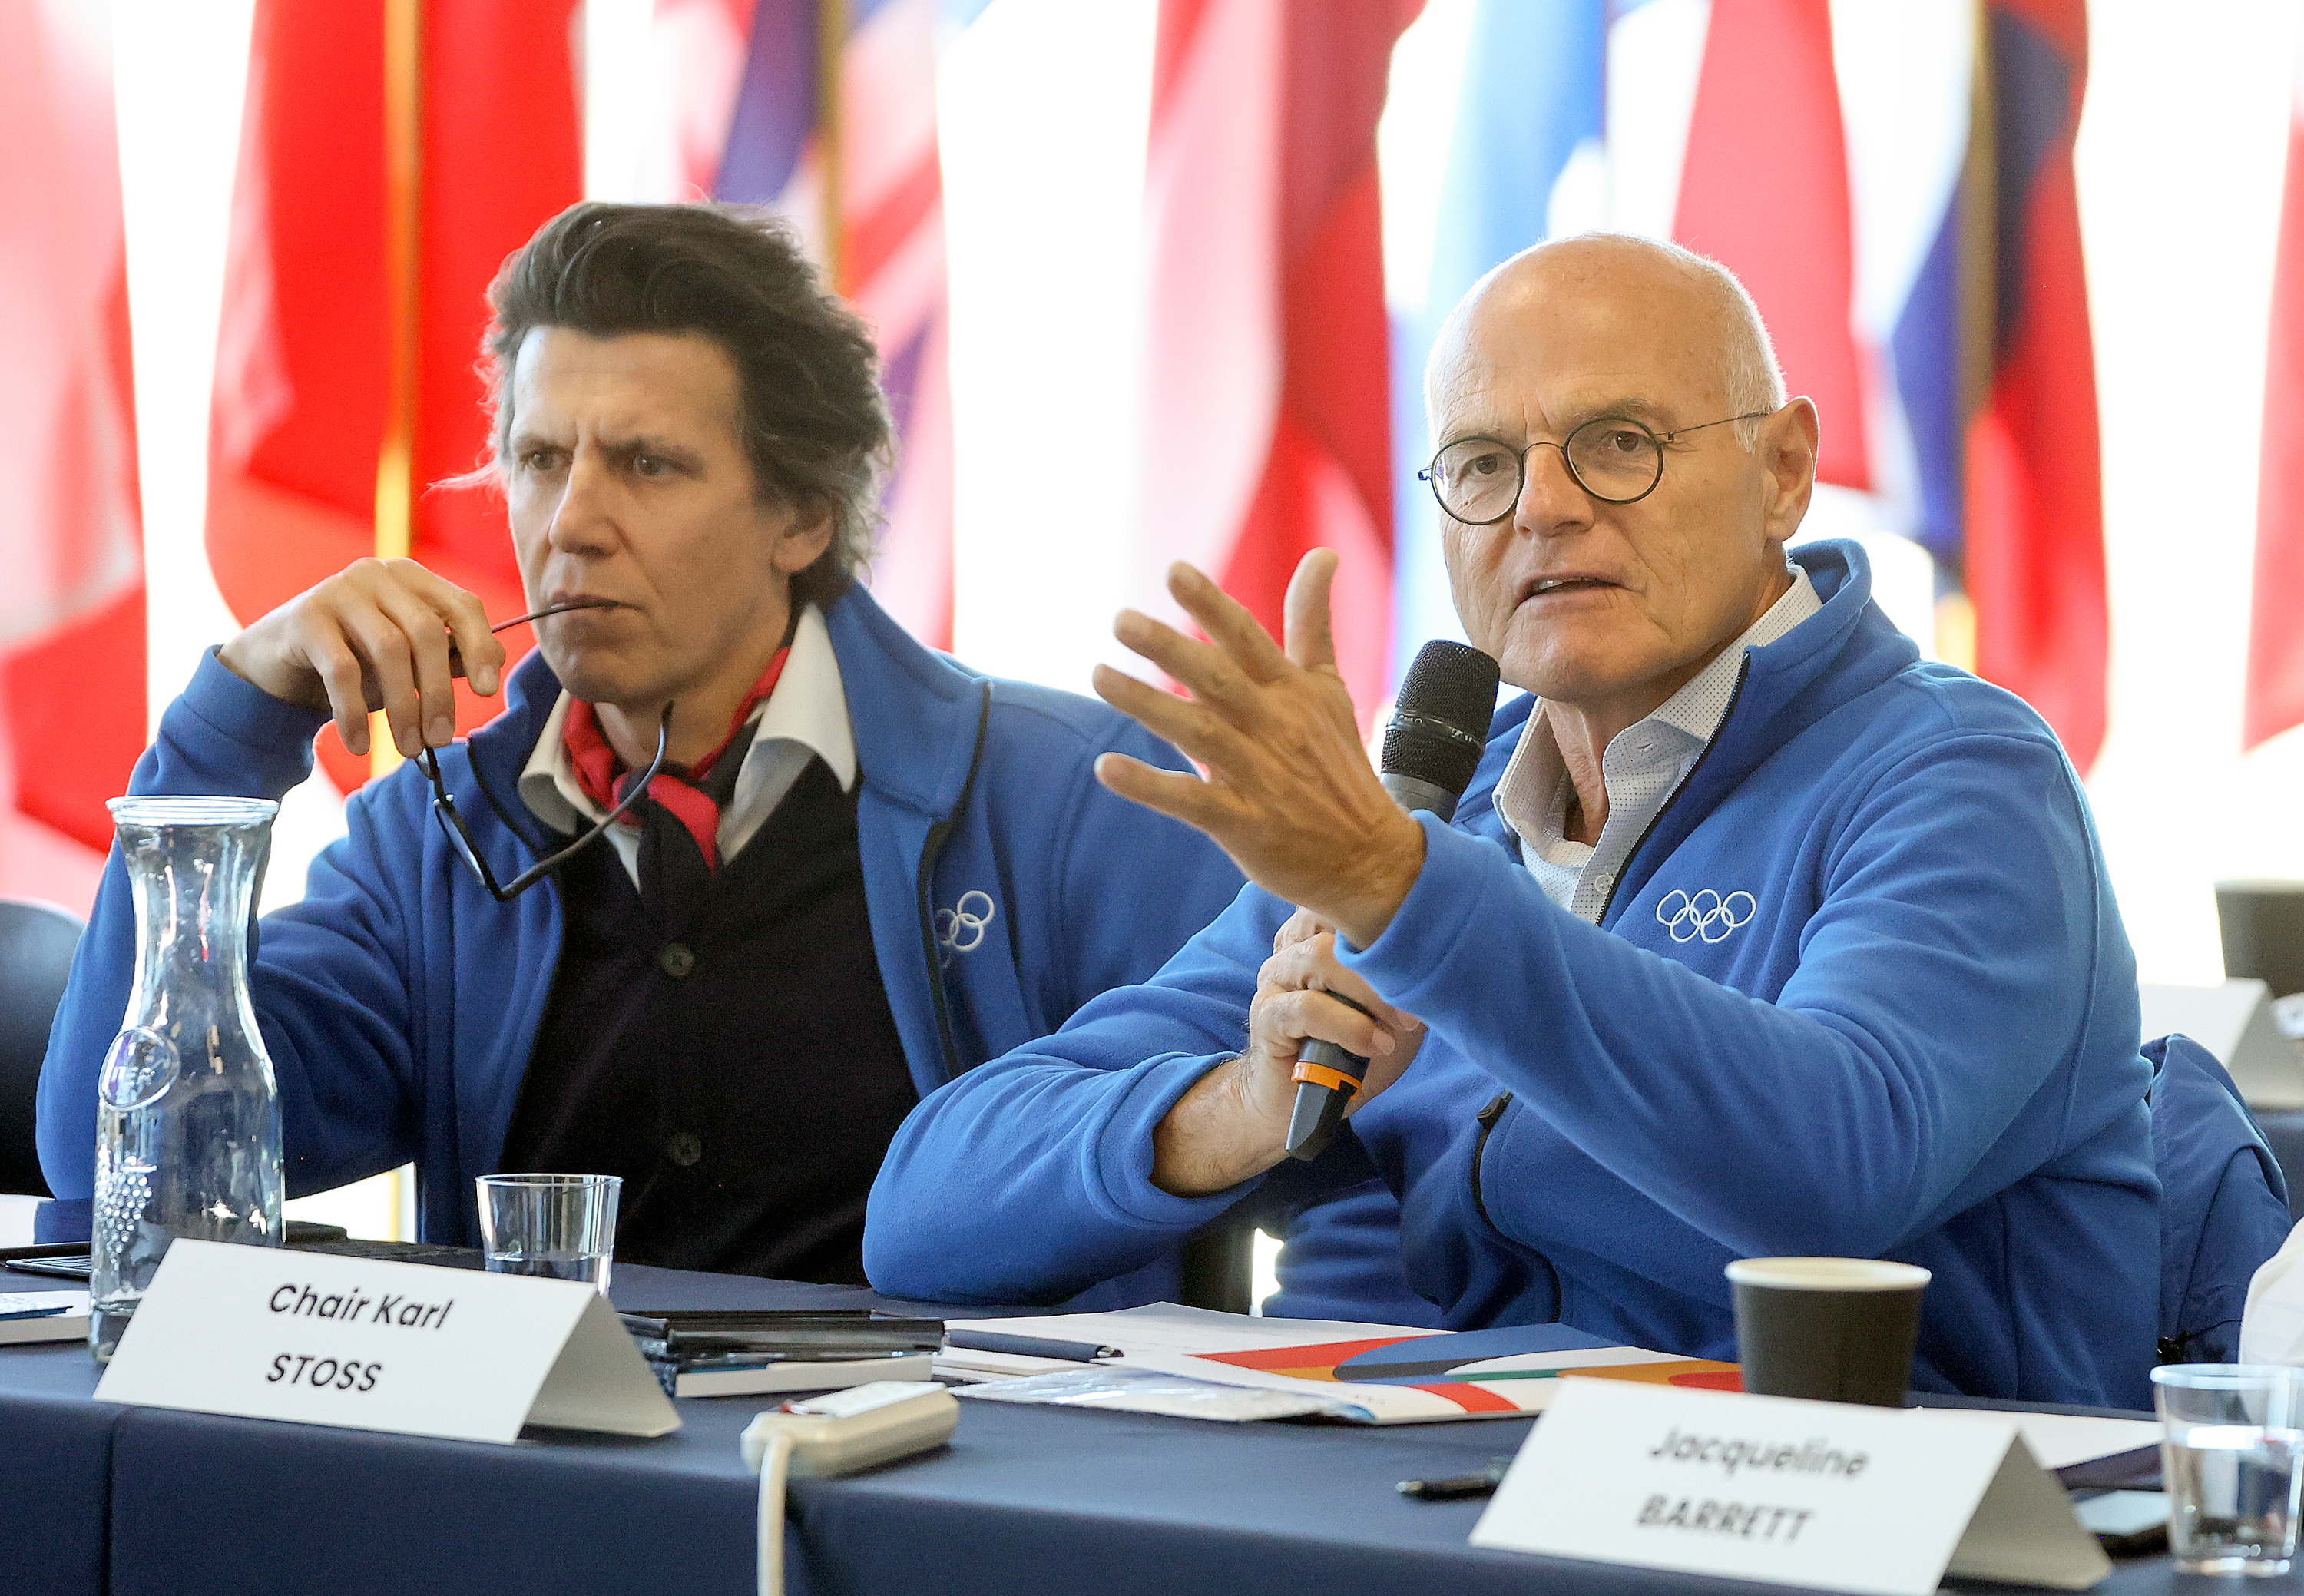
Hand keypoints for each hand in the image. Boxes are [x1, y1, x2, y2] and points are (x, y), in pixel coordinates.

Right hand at [215, 557, 504, 758]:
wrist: (280, 662)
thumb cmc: (356, 659)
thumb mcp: (408, 660)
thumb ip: (449, 656)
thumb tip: (493, 664)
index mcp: (413, 579)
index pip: (462, 605)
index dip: (480, 646)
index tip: (487, 691)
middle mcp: (379, 575)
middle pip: (427, 632)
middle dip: (438, 692)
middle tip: (440, 739)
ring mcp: (340, 590)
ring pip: (389, 650)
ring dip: (403, 708)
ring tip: (408, 747)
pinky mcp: (306, 616)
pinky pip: (342, 670)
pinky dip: (355, 713)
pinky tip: (360, 744)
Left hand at [1092, 551, 1424, 948]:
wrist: (1370, 857)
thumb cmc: (1337, 765)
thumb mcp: (1330, 688)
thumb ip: (1312, 623)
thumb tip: (1323, 553)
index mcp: (1293, 692)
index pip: (1248, 638)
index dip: (1211, 605)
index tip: (1174, 572)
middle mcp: (1276, 727)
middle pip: (1217, 679)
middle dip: (1169, 648)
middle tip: (1120, 620)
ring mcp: (1261, 777)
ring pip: (1198, 733)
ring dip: (1146, 704)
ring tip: (1099, 674)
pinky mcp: (1246, 825)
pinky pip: (1191, 802)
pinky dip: (1150, 786)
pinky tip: (1107, 768)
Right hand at [1151, 908, 1425, 1195]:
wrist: (1304, 1105)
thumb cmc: (1353, 1053)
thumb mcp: (1392, 1012)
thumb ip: (1405, 978)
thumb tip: (1446, 952)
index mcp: (1319, 936)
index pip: (1344, 898)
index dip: (1384, 912)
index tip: (1429, 939)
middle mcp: (1292, 949)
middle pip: (1334, 924)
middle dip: (1385, 957)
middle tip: (1420, 996)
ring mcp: (1275, 980)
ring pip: (1320, 960)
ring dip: (1370, 993)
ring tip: (1399, 1025)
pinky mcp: (1267, 1017)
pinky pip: (1305, 1009)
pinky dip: (1348, 1026)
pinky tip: (1374, 1044)